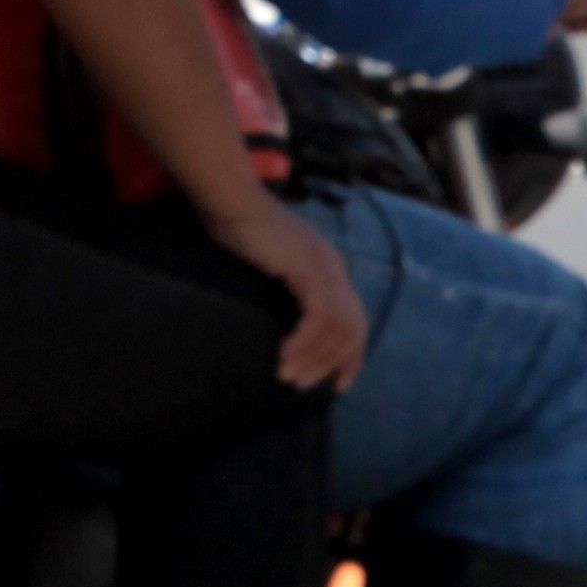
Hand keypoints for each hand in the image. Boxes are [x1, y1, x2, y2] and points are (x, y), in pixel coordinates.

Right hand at [209, 195, 367, 393]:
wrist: (231, 201)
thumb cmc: (239, 230)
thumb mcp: (271, 266)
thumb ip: (286, 288)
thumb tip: (284, 323)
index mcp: (330, 267)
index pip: (355, 320)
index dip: (351, 355)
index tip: (337, 383)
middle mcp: (335, 269)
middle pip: (353, 329)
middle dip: (333, 363)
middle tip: (306, 385)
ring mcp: (325, 268)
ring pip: (337, 329)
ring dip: (313, 358)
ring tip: (289, 377)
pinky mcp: (310, 271)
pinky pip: (320, 318)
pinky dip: (305, 343)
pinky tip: (285, 356)